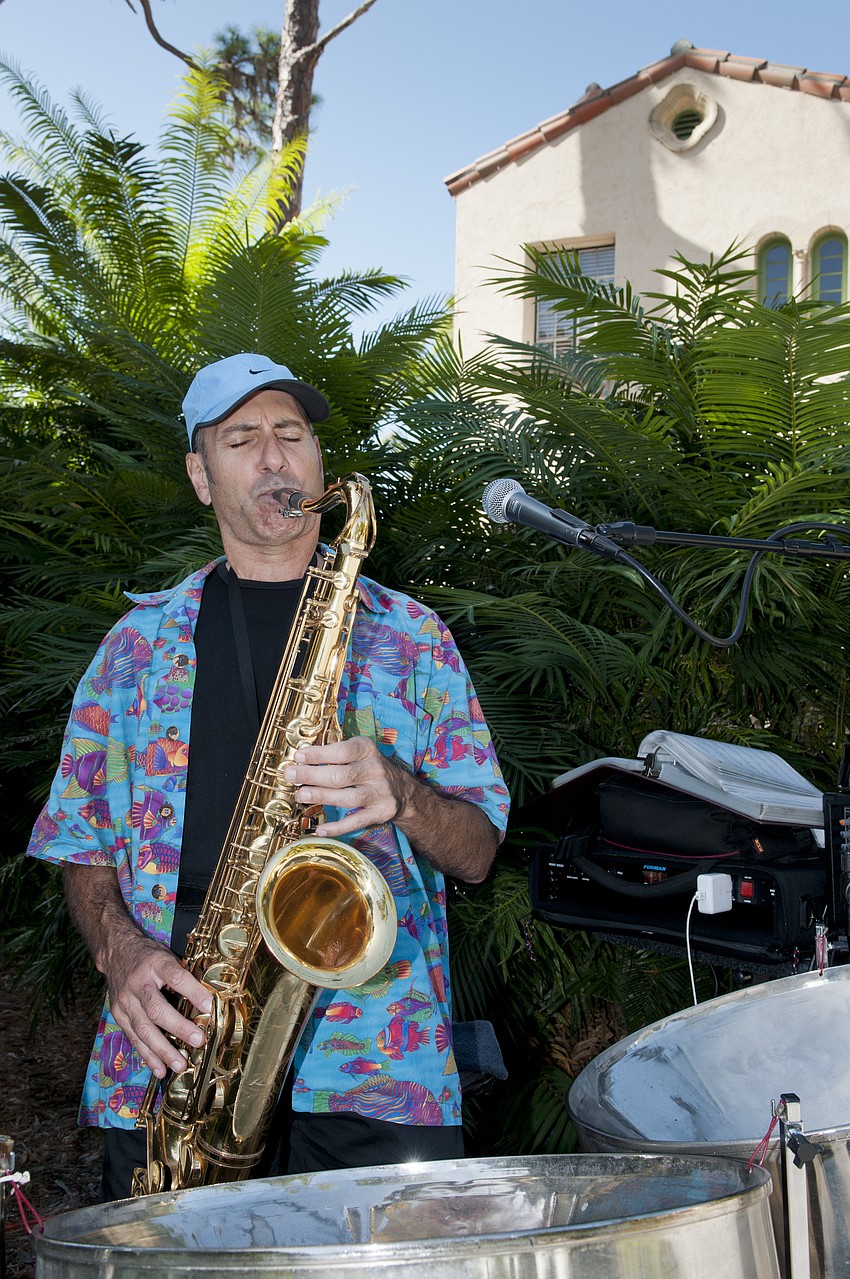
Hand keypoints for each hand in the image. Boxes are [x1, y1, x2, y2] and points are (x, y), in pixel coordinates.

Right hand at [102, 929, 212, 1079]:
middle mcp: (138, 983)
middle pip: (157, 1009)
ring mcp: (125, 1001)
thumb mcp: (167, 956)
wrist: (116, 952)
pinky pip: (133, 1038)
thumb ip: (183, 975)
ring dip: (162, 1050)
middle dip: (179, 1028)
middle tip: (198, 1041)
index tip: (209, 1005)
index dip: (193, 991)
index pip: (176, 977)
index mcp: (155, 963)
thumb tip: (207, 999)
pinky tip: (159, 1069)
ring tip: (180, 1065)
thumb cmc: (149, 956)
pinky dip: (147, 1055)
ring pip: (143, 1029)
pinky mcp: (118, 1015)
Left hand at [284, 736, 413, 837]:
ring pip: (347, 798)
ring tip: (301, 794)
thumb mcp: (359, 752)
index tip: (298, 756)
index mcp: (368, 750)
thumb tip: (301, 760)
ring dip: (322, 797)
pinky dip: (338, 828)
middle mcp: (375, 770)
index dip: (318, 754)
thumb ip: (334, 754)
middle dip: (312, 775)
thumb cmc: (370, 768)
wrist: (403, 790)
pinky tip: (320, 829)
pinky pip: (357, 822)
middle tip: (291, 775)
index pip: (341, 751)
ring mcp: (379, 793)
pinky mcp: (381, 813)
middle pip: (341, 775)